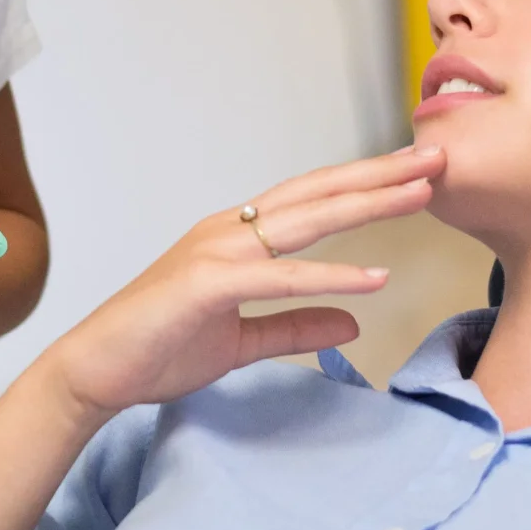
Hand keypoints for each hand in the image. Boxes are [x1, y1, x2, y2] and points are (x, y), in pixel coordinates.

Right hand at [34, 145, 440, 422]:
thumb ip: (296, 325)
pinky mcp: (207, 283)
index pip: (311, 200)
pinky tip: (375, 278)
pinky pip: (281, 276)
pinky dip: (332, 276)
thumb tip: (355, 322)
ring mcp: (216, 251)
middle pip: (317, 193)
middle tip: (435, 157)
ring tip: (420, 192)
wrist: (95, 371)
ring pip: (306, 220)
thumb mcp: (242, 340)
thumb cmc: (158, 348)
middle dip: (380, 175)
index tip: (413, 174)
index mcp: (236, 236)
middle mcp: (229, 230)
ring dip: (368, 204)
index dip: (363, 184)